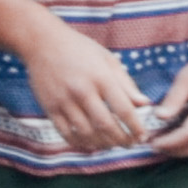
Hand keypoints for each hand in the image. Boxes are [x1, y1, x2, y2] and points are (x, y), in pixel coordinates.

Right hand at [19, 25, 153, 153]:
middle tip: (130, 145)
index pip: (124, 109)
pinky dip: (81, 143)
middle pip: (106, 125)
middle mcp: (82, 91)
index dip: (136, 127)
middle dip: (122, 140)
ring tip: (113, 145)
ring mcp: (64, 101)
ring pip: (87, 133)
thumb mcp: (107, 59)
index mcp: (101, 77)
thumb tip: (145, 104)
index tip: (143, 136)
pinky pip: (66, 133)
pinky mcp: (50, 108)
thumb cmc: (80, 50)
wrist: (42, 42)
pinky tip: (91, 144)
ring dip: (103, 144)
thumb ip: (126, 84)